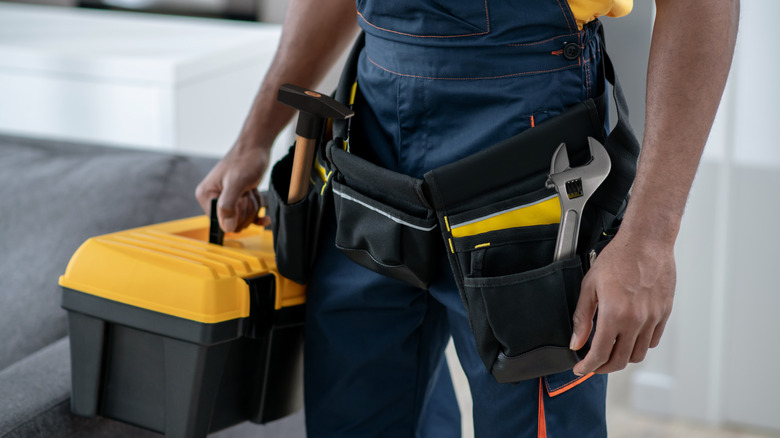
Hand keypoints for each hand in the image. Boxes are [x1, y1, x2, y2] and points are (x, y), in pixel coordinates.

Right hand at [195, 145, 270, 232]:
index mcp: (206, 196)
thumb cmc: (246, 161)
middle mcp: (213, 199)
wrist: (256, 148)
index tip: (241, 199)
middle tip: (247, 192)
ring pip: (243, 220)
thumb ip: (228, 206)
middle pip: (232, 223)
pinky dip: (257, 215)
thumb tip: (227, 228)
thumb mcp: (237, 183)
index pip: (219, 222)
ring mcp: (226, 200)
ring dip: (253, 207)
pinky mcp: (238, 200)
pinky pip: (248, 217)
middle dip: (246, 210)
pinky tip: (265, 217)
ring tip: (251, 191)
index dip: (235, 216)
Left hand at [569, 232, 675, 374]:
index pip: (599, 354)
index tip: (580, 370)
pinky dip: (639, 346)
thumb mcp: (590, 286)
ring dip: (622, 358)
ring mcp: (652, 319)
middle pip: (620, 360)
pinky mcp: (664, 314)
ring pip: (638, 354)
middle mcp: (636, 321)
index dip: (587, 367)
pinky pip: (652, 341)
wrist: (646, 242)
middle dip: (603, 368)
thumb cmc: (618, 258)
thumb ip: (582, 318)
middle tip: (592, 365)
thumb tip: (576, 343)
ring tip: (610, 351)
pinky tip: (628, 338)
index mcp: (614, 314)